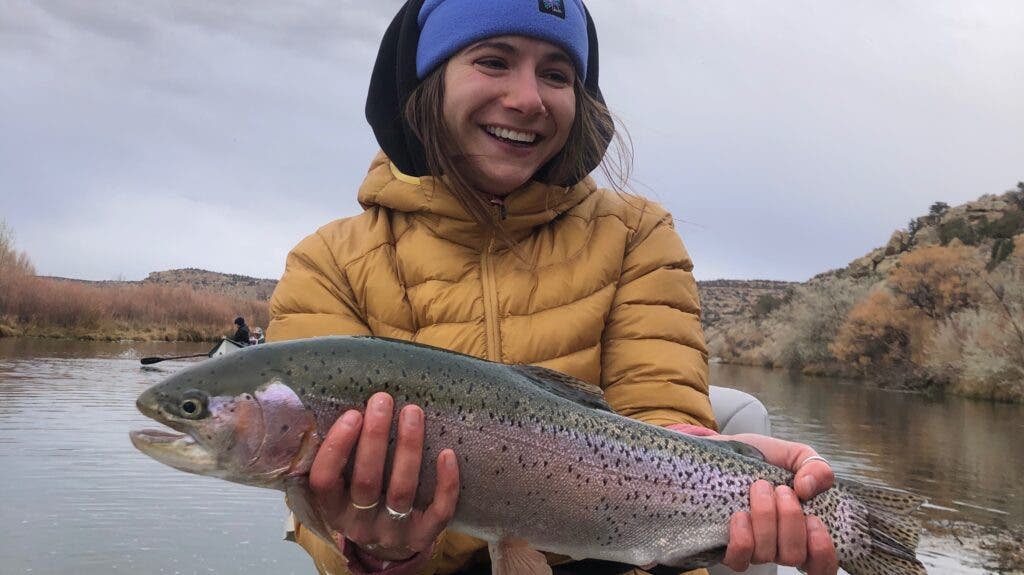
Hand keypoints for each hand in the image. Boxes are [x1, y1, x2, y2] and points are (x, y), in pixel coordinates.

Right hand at [309, 392, 459, 563]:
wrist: (388, 549)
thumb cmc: (363, 502)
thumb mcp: (342, 488)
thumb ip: (339, 459)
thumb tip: (344, 407)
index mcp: (333, 509)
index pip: (325, 481)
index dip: (336, 448)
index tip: (352, 414)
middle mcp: (360, 525)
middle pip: (367, 481)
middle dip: (375, 437)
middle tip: (383, 400)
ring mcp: (393, 533)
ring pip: (402, 491)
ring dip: (409, 448)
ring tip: (412, 412)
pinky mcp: (423, 538)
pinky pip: (438, 511)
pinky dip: (446, 483)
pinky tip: (447, 453)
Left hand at [667, 425, 838, 574]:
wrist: (725, 449)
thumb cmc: (762, 458)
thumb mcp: (793, 455)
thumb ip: (815, 467)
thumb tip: (808, 488)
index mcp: (802, 529)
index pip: (822, 565)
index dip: (823, 552)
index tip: (814, 520)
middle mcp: (779, 545)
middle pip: (794, 556)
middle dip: (790, 520)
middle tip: (783, 491)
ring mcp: (753, 548)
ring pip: (766, 555)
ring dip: (765, 519)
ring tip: (760, 489)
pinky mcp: (727, 547)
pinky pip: (739, 560)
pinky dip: (742, 539)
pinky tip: (740, 515)